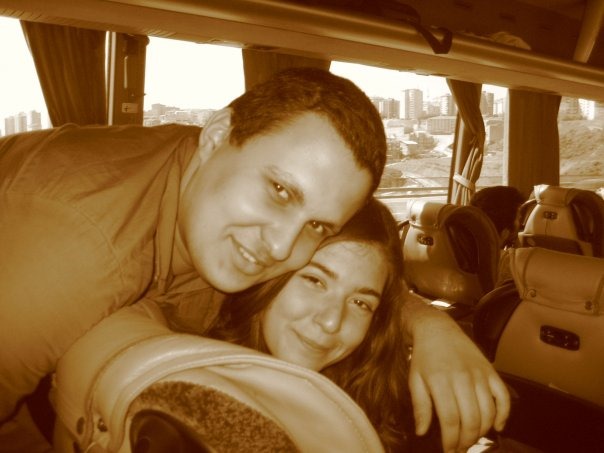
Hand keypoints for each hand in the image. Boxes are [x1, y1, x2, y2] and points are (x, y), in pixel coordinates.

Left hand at [403, 295, 509, 451]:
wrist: (437, 329)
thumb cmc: (424, 357)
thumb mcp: (415, 379)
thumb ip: (420, 406)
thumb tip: (422, 432)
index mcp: (441, 381)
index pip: (450, 420)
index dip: (451, 440)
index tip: (448, 451)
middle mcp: (463, 378)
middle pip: (471, 420)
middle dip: (466, 441)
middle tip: (460, 448)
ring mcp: (479, 374)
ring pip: (488, 412)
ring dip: (482, 432)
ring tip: (472, 439)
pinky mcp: (490, 371)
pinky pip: (503, 397)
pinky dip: (504, 415)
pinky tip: (497, 427)